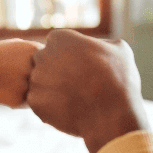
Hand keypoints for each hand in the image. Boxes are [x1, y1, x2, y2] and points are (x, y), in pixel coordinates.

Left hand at [28, 29, 149, 152]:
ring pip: (41, 84)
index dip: (71, 59)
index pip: (58, 46)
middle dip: (58, 73)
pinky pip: (40, 103)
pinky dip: (52, 108)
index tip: (84, 69)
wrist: (112, 114)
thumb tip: (99, 46)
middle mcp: (42, 55)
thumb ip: (102, 43)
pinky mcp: (34, 102)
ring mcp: (36, 79)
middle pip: (46, 63)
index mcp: (60, 38)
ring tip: (76, 100)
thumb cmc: (118, 79)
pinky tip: (69, 111)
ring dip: (54, 91)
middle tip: (78, 86)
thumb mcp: (119, 49)